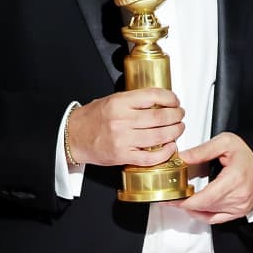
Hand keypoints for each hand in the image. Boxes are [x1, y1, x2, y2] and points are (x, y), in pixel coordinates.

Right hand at [66, 88, 184, 167]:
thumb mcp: (112, 100)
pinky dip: (165, 152)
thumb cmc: (92, 118)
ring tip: (178, 129)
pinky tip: (171, 147)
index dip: (170, 98)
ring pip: (159, 136)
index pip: (153, 96)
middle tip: (180, 115)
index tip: (175, 101)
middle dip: (176, 116)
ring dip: (175, 132)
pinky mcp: (122, 156)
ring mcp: (123, 140)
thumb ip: (134, 100)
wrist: (72, 136)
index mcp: (119, 103)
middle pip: (160, 117)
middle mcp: (122, 120)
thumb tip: (160, 100)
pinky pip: (150, 157)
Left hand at [170, 132, 252, 224]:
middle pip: (204, 207)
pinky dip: (203, 215)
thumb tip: (182, 158)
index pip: (204, 198)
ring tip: (182, 199)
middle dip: (185, 203)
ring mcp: (240, 206)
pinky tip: (195, 208)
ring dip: (193, 208)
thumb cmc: (248, 154)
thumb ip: (202, 151)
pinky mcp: (239, 212)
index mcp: (234, 179)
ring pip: (209, 213)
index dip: (186, 201)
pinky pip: (216, 219)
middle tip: (172, 196)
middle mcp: (239, 196)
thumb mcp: (225, 143)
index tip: (172, 198)